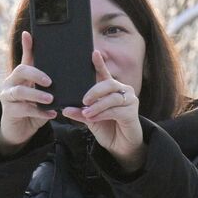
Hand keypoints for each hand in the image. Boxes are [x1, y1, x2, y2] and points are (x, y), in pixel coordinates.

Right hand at [0, 31, 55, 153]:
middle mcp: (11, 82)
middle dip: (36, 74)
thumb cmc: (33, 108)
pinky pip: (23, 109)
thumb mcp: (40, 93)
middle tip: (50, 81)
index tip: (29, 34)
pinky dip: (39, 112)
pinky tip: (51, 114)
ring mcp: (7, 96)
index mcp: (20, 76)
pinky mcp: (8, 111)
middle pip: (20, 71)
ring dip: (36, 95)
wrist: (20, 129)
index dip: (26, 45)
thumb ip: (48, 82)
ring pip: (20, 91)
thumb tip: (64, 70)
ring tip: (51, 99)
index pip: (25, 57)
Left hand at [60, 50, 143, 169]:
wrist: (120, 145)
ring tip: (86, 113)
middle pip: (109, 83)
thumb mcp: (89, 119)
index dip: (100, 63)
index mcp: (111, 89)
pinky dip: (102, 114)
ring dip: (97, 105)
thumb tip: (65, 108)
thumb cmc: (106, 128)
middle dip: (95, 90)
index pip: (104, 73)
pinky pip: (116, 110)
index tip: (94, 52)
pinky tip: (94, 118)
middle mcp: (122, 91)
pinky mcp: (132, 113)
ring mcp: (130, 101)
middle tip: (83, 99)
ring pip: (112, 98)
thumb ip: (79, 112)